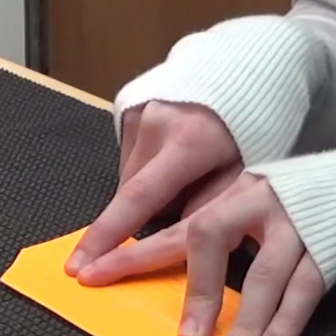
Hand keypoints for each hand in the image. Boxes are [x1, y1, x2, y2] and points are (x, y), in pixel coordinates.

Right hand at [65, 101, 240, 274]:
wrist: (246, 68)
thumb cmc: (256, 125)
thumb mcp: (247, 173)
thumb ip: (209, 208)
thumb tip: (172, 239)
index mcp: (188, 141)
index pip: (138, 199)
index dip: (107, 237)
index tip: (79, 267)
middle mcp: (156, 121)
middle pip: (132, 191)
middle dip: (144, 215)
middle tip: (177, 212)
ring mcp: (141, 110)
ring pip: (129, 175)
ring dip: (147, 193)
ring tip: (187, 179)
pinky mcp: (132, 106)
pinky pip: (130, 154)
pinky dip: (146, 170)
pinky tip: (175, 160)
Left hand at [76, 172, 323, 335]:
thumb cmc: (298, 206)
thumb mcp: (252, 207)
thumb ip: (214, 236)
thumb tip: (170, 281)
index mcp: (230, 192)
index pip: (174, 225)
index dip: (131, 252)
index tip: (90, 276)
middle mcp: (257, 200)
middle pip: (209, 238)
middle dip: (193, 290)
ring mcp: (296, 222)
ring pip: (262, 277)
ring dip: (242, 324)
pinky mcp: (329, 246)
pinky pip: (304, 290)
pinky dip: (284, 325)